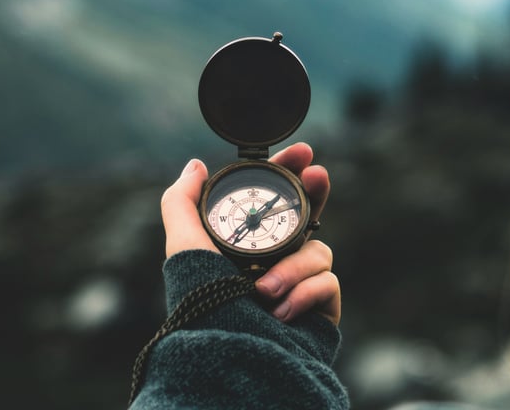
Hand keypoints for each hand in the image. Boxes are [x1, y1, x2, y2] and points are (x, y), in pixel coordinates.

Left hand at [159, 142, 339, 324]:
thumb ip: (182, 202)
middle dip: (316, 192)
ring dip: (293, 267)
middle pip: (309, 216)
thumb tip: (195, 165)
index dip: (291, 173)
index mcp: (248, 245)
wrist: (229, 357)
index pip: (275, 201)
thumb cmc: (204, 305)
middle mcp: (276, 261)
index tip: (302, 152)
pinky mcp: (321, 308)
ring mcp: (300, 284)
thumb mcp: (184, 248)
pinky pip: (328, 283)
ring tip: (264, 291)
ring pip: (318, 250)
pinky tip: (282, 312)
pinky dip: (304, 293)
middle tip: (318, 174)